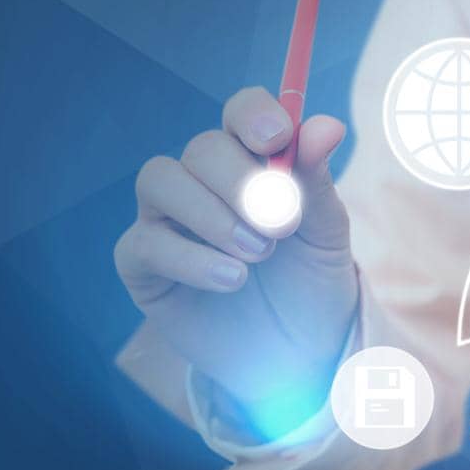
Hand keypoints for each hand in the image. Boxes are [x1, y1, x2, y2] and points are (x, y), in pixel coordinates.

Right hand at [116, 87, 358, 425]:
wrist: (297, 355)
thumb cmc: (311, 284)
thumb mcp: (325, 235)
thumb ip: (317, 181)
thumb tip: (326, 124)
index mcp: (254, 162)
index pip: (242, 113)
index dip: (253, 114)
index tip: (276, 137)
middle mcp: (204, 181)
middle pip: (202, 147)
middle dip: (241, 180)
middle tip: (282, 223)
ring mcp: (167, 219)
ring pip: (160, 180)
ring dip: (212, 214)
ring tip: (259, 254)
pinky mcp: (143, 265)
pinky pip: (145, 242)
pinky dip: (191, 259)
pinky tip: (234, 280)